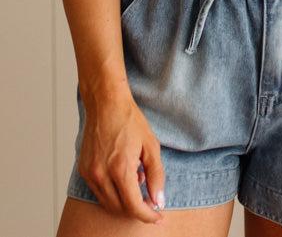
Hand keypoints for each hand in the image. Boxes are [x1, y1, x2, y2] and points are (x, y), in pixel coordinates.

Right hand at [78, 93, 165, 224]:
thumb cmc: (129, 120)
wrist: (106, 103)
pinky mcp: (84, 169)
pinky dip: (113, 192)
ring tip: (138, 181)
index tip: (158, 217)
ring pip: (108, 203)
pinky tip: (124, 176)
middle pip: (120, 209)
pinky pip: (99, 192)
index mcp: (120, 169)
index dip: (148, 215)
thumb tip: (158, 200)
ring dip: (124, 202)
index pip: (133, 206)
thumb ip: (156, 175)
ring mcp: (90, 173)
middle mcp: (101, 175)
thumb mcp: (151, 145)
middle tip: (151, 203)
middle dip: (137, 210)